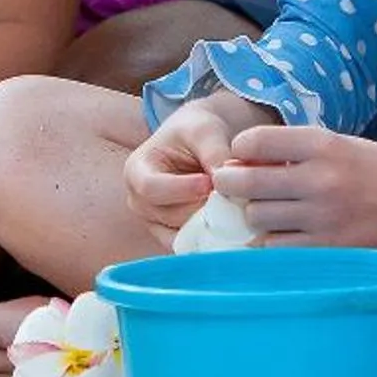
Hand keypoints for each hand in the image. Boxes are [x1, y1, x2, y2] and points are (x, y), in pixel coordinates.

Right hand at [122, 102, 239, 236]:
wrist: (199, 143)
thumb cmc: (196, 130)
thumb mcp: (204, 131)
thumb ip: (214, 152)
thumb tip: (227, 181)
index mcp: (136, 171)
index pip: (152, 188)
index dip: (181, 189)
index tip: (210, 182)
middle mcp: (140, 202)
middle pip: (171, 216)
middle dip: (204, 209)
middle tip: (236, 200)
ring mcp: (156, 223)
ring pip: (185, 234)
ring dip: (213, 225)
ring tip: (239, 210)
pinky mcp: (176, 237)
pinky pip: (195, 246)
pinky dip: (216, 239)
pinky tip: (237, 227)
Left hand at [210, 125, 376, 247]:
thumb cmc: (363, 165)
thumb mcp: (330, 142)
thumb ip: (287, 150)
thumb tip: (236, 163)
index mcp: (321, 144)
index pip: (256, 141)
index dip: (240, 147)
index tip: (242, 153)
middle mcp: (321, 179)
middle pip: (248, 182)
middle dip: (230, 182)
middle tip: (230, 183)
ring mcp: (324, 216)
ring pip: (257, 216)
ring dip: (254, 211)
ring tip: (267, 207)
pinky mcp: (328, 246)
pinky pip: (276, 246)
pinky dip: (272, 238)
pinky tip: (283, 230)